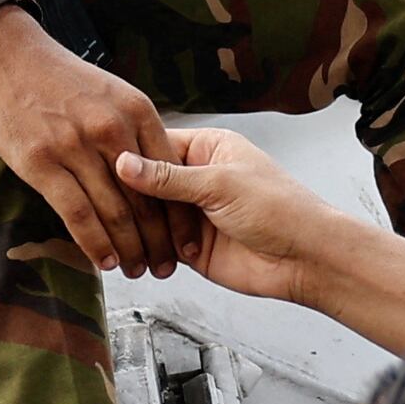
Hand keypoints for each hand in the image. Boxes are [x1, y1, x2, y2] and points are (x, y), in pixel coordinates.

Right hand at [0, 4, 184, 274]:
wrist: (2, 52)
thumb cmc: (56, 76)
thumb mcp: (109, 91)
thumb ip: (133, 129)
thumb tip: (155, 170)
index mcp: (136, 110)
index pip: (171, 174)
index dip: (181, 216)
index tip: (187, 244)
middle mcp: (112, 128)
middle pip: (146, 199)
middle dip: (159, 242)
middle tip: (164, 269)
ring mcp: (76, 145)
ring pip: (114, 212)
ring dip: (128, 250)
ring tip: (136, 271)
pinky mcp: (42, 162)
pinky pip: (77, 213)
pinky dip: (94, 243)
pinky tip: (103, 261)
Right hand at [105, 125, 379, 303]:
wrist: (305, 258)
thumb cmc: (279, 208)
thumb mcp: (219, 183)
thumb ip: (169, 177)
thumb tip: (125, 162)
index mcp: (209, 148)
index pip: (158, 145)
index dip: (130, 155)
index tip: (101, 161)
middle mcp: (199, 177)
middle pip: (149, 182)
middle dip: (129, 193)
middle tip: (99, 197)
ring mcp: (194, 213)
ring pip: (150, 214)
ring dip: (136, 224)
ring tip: (110, 227)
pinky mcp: (191, 246)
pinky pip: (158, 244)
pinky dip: (145, 248)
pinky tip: (127, 248)